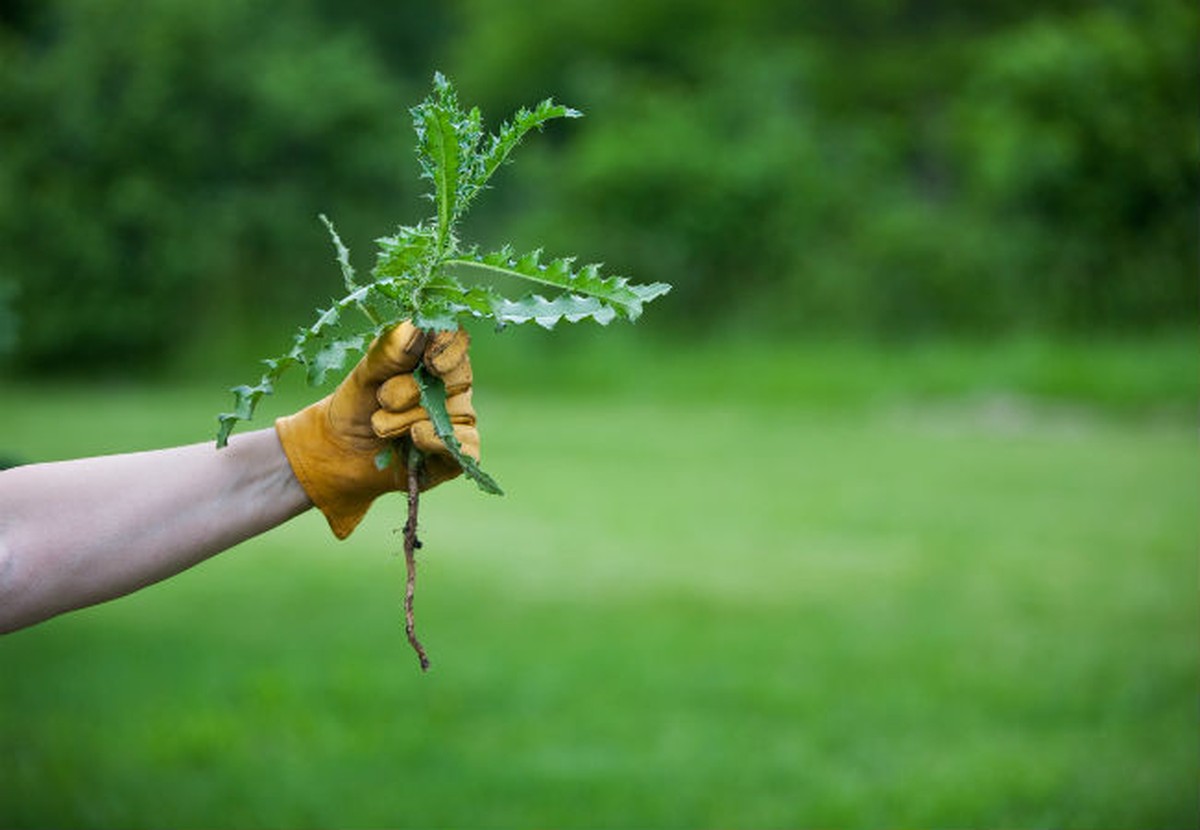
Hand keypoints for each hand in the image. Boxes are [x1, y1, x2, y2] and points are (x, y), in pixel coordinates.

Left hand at [275, 322, 478, 538]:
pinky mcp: (457, 454)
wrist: (340, 453)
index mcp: (433, 355)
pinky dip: (437, 440)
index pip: (456, 340)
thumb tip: (416, 329)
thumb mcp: (364, 375)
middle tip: (382, 399)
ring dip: (409, 419)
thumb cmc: (356, 405)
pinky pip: (465, 446)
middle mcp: (452, 386)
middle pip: (455, 377)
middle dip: (412, 389)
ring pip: (452, 413)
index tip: (428, 361)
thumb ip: (388, 352)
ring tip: (379, 426)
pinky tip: (415, 438)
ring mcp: (457, 420)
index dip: (448, 347)